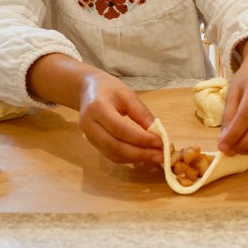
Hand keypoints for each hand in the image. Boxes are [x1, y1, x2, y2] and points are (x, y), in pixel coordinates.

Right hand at [27, 54, 161, 164]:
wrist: (87, 89)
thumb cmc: (108, 88)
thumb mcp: (127, 94)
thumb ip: (141, 113)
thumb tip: (157, 132)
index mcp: (97, 108)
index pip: (120, 129)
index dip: (140, 138)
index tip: (159, 142)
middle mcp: (89, 124)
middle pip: (115, 145)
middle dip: (140, 153)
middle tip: (161, 156)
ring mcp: (88, 136)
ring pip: (112, 154)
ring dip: (136, 158)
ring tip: (155, 157)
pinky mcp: (92, 142)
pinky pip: (110, 155)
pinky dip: (128, 158)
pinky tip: (142, 156)